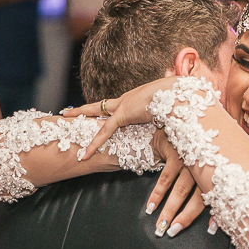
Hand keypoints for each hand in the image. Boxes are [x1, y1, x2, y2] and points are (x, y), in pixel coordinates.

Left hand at [64, 76, 182, 159]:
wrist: (181, 94)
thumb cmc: (183, 100)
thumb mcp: (175, 108)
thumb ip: (171, 114)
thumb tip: (180, 120)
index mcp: (139, 97)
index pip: (118, 104)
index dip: (107, 107)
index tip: (98, 108)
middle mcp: (129, 99)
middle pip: (101, 105)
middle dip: (84, 109)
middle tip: (68, 111)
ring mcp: (125, 105)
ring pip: (97, 114)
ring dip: (81, 117)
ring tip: (65, 116)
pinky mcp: (124, 114)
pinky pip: (106, 131)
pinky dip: (95, 143)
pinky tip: (85, 154)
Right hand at [145, 134, 208, 236]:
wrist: (182, 118)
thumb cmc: (196, 146)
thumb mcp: (206, 163)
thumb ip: (210, 186)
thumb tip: (214, 219)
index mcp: (216, 171)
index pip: (217, 197)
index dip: (215, 215)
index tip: (210, 231)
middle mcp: (206, 165)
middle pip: (198, 198)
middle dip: (185, 218)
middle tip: (172, 233)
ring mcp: (192, 158)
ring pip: (181, 190)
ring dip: (169, 209)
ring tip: (160, 225)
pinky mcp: (177, 150)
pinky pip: (166, 177)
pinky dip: (158, 193)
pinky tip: (150, 207)